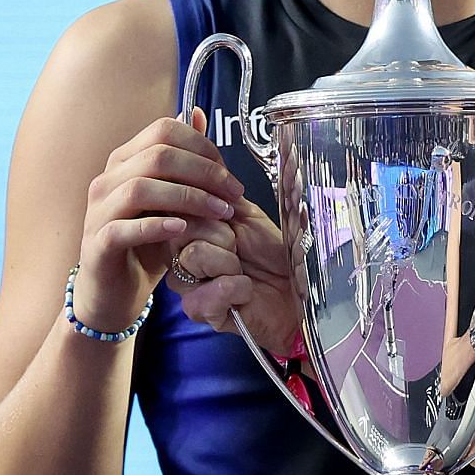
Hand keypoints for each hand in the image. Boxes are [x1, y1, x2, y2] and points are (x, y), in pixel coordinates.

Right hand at [73, 108, 242, 333]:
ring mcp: (98, 211)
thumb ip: (183, 159)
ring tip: (219, 213)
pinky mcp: (98, 244)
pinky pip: (124, 228)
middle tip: (233, 194)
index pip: (164, 130)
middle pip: (157, 156)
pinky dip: (156, 226)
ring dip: (188, 198)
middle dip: (204, 172)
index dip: (203, 146)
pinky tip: (183, 229)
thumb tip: (198, 115)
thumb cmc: (146, 241)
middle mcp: (108, 179)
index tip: (229, 174)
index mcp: (125, 160)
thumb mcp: (170, 197)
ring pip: (141, 188)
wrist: (114, 290)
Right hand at [167, 194, 305, 358]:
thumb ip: (221, 194)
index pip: (176, 205)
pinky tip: (247, 292)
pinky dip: (237, 288)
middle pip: (181, 228)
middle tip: (240, 249)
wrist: (298, 294)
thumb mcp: (249, 216)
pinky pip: (206, 292)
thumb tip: (205, 163)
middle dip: (222, 235)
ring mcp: (187, 284)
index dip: (206, 205)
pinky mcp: (199, 311)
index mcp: (192, 230)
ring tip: (244, 271)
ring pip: (192, 257)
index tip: (232, 216)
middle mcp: (182, 256)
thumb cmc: (275, 256)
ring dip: (229, 262)